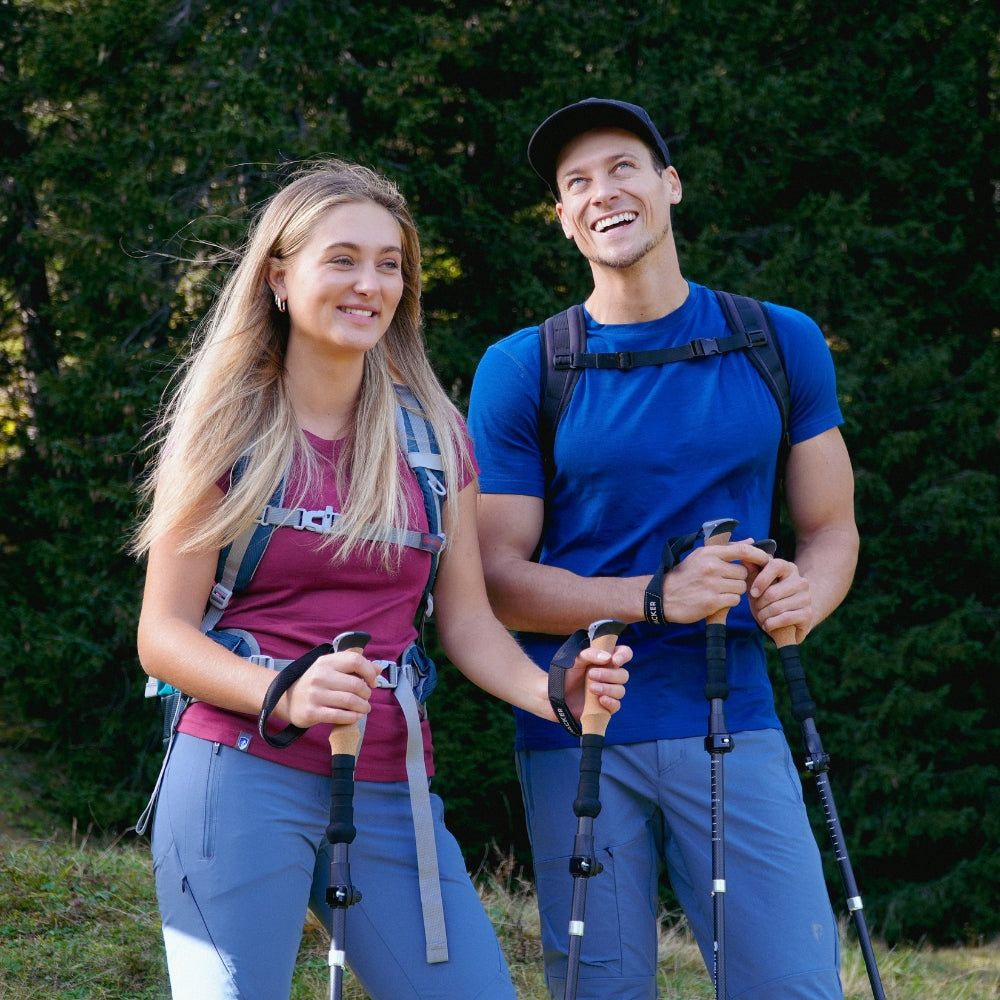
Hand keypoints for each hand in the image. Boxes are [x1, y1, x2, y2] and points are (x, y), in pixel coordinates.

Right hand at [284, 650, 379, 728]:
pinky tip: (356, 716)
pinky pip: (340, 716)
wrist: (287, 698)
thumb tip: (379, 669)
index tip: (373, 682)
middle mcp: (320, 676)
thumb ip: (355, 667)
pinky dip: (353, 717)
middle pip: (356, 684)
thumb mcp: (331, 668)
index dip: (370, 672)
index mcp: (326, 662)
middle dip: (367, 694)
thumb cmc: (316, 683)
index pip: (356, 661)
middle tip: (366, 698)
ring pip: (350, 701)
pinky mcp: (312, 712)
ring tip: (364, 708)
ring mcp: (315, 694)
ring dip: (363, 707)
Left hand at [562, 642, 631, 718]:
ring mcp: (609, 691)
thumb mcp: (575, 659)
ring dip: (607, 689)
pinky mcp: (605, 707)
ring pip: (620, 690)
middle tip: (591, 675)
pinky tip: (600, 700)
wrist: (553, 695)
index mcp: (606, 660)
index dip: (623, 655)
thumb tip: (608, 657)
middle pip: (623, 675)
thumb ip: (590, 654)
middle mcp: (610, 675)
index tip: (614, 660)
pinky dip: (610, 702)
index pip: (624, 654)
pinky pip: (616, 706)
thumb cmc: (565, 674)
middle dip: (609, 675)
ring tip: (591, 688)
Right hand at [656, 539, 770, 622]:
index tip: (766, 559)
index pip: (742, 550)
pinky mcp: (712, 601)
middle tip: (725, 582)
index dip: (758, 555)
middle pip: (743, 573)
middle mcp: (711, 566)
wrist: (663, 597)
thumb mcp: (701, 556)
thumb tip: (751, 540)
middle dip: (738, 579)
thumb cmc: (684, 576)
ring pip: (741, 587)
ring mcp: (711, 584)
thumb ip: (727, 548)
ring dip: (734, 591)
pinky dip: (729, 601)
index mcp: (708, 553)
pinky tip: (716, 600)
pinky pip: (734, 600)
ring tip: (719, 591)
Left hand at [745, 554, 811, 643]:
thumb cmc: (768, 599)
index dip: (761, 579)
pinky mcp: (808, 614)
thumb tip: (744, 559)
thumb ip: (752, 571)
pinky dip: (771, 624)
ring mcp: (806, 597)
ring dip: (763, 616)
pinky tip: (767, 625)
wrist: (787, 620)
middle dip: (759, 604)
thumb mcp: (757, 585)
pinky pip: (784, 618)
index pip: (775, 565)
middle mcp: (801, 581)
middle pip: (772, 592)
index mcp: (788, 568)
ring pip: (776, 607)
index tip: (752, 593)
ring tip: (762, 617)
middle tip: (757, 608)